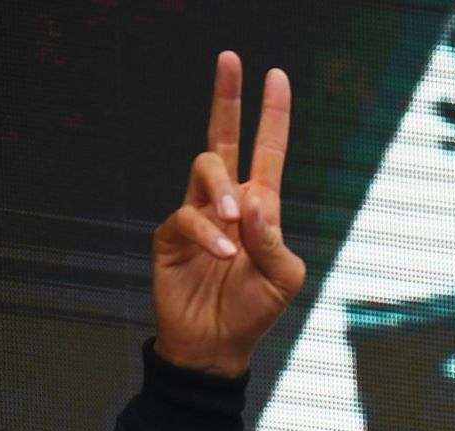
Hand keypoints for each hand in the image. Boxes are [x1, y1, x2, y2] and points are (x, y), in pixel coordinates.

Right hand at [151, 53, 306, 377]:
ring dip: (222, 190)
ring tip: (236, 224)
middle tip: (232, 59)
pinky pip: (187, 217)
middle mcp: (228, 202)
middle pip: (224, 138)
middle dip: (228, 98)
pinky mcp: (172, 236)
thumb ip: (274, 238)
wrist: (216, 346)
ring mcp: (198, 215)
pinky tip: (223, 254)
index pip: (267, 151)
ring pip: (205, 169)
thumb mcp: (283, 277)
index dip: (272, 115)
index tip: (276, 76)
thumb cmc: (253, 311)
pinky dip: (208, 234)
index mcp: (261, 208)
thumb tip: (253, 200)